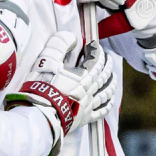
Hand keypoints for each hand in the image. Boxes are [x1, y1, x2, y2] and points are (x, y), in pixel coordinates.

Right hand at [6, 32, 113, 154]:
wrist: (41, 115)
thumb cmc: (43, 87)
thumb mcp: (47, 60)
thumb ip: (59, 45)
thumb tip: (72, 38)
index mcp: (83, 76)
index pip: (96, 60)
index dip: (97, 51)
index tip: (95, 46)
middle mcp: (90, 90)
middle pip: (104, 75)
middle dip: (107, 65)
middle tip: (109, 58)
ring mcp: (89, 104)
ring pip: (106, 92)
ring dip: (112, 83)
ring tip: (113, 78)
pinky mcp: (85, 118)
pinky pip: (101, 111)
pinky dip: (108, 105)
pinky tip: (110, 101)